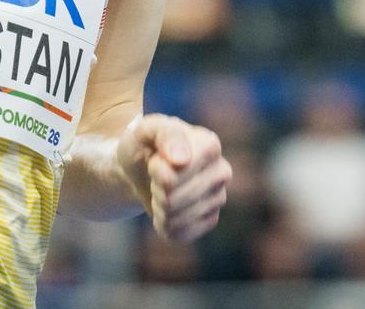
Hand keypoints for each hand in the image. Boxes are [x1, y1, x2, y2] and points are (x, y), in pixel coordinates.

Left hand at [118, 113, 229, 242]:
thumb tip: (182, 160)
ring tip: (161, 190)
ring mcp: (219, 198)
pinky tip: (166, 209)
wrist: (143, 169)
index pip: (175, 172)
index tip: (155, 159)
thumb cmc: (145, 146)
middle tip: (156, 177)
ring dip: (158, 206)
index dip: (156, 169)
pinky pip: (179, 234)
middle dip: (155, 189)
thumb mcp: (146, 131)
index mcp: (210, 144)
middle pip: (172, 197)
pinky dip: (163, 224)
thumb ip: (164, 135)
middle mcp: (221, 171)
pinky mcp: (211, 220)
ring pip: (174, 217)